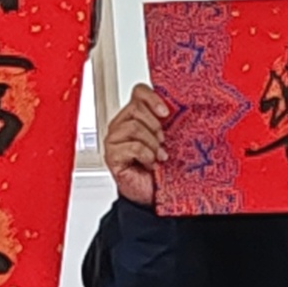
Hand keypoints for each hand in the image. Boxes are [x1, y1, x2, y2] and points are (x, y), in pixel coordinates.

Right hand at [103, 83, 167, 206]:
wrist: (150, 194)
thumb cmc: (158, 167)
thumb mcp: (166, 140)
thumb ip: (165, 122)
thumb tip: (175, 108)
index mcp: (133, 116)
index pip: (138, 92)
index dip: (153, 98)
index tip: (166, 113)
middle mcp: (121, 125)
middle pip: (136, 109)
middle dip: (155, 126)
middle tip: (161, 143)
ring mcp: (114, 140)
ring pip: (134, 127)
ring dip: (151, 144)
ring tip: (157, 156)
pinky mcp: (112, 155)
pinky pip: (132, 146)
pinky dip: (146, 155)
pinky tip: (150, 163)